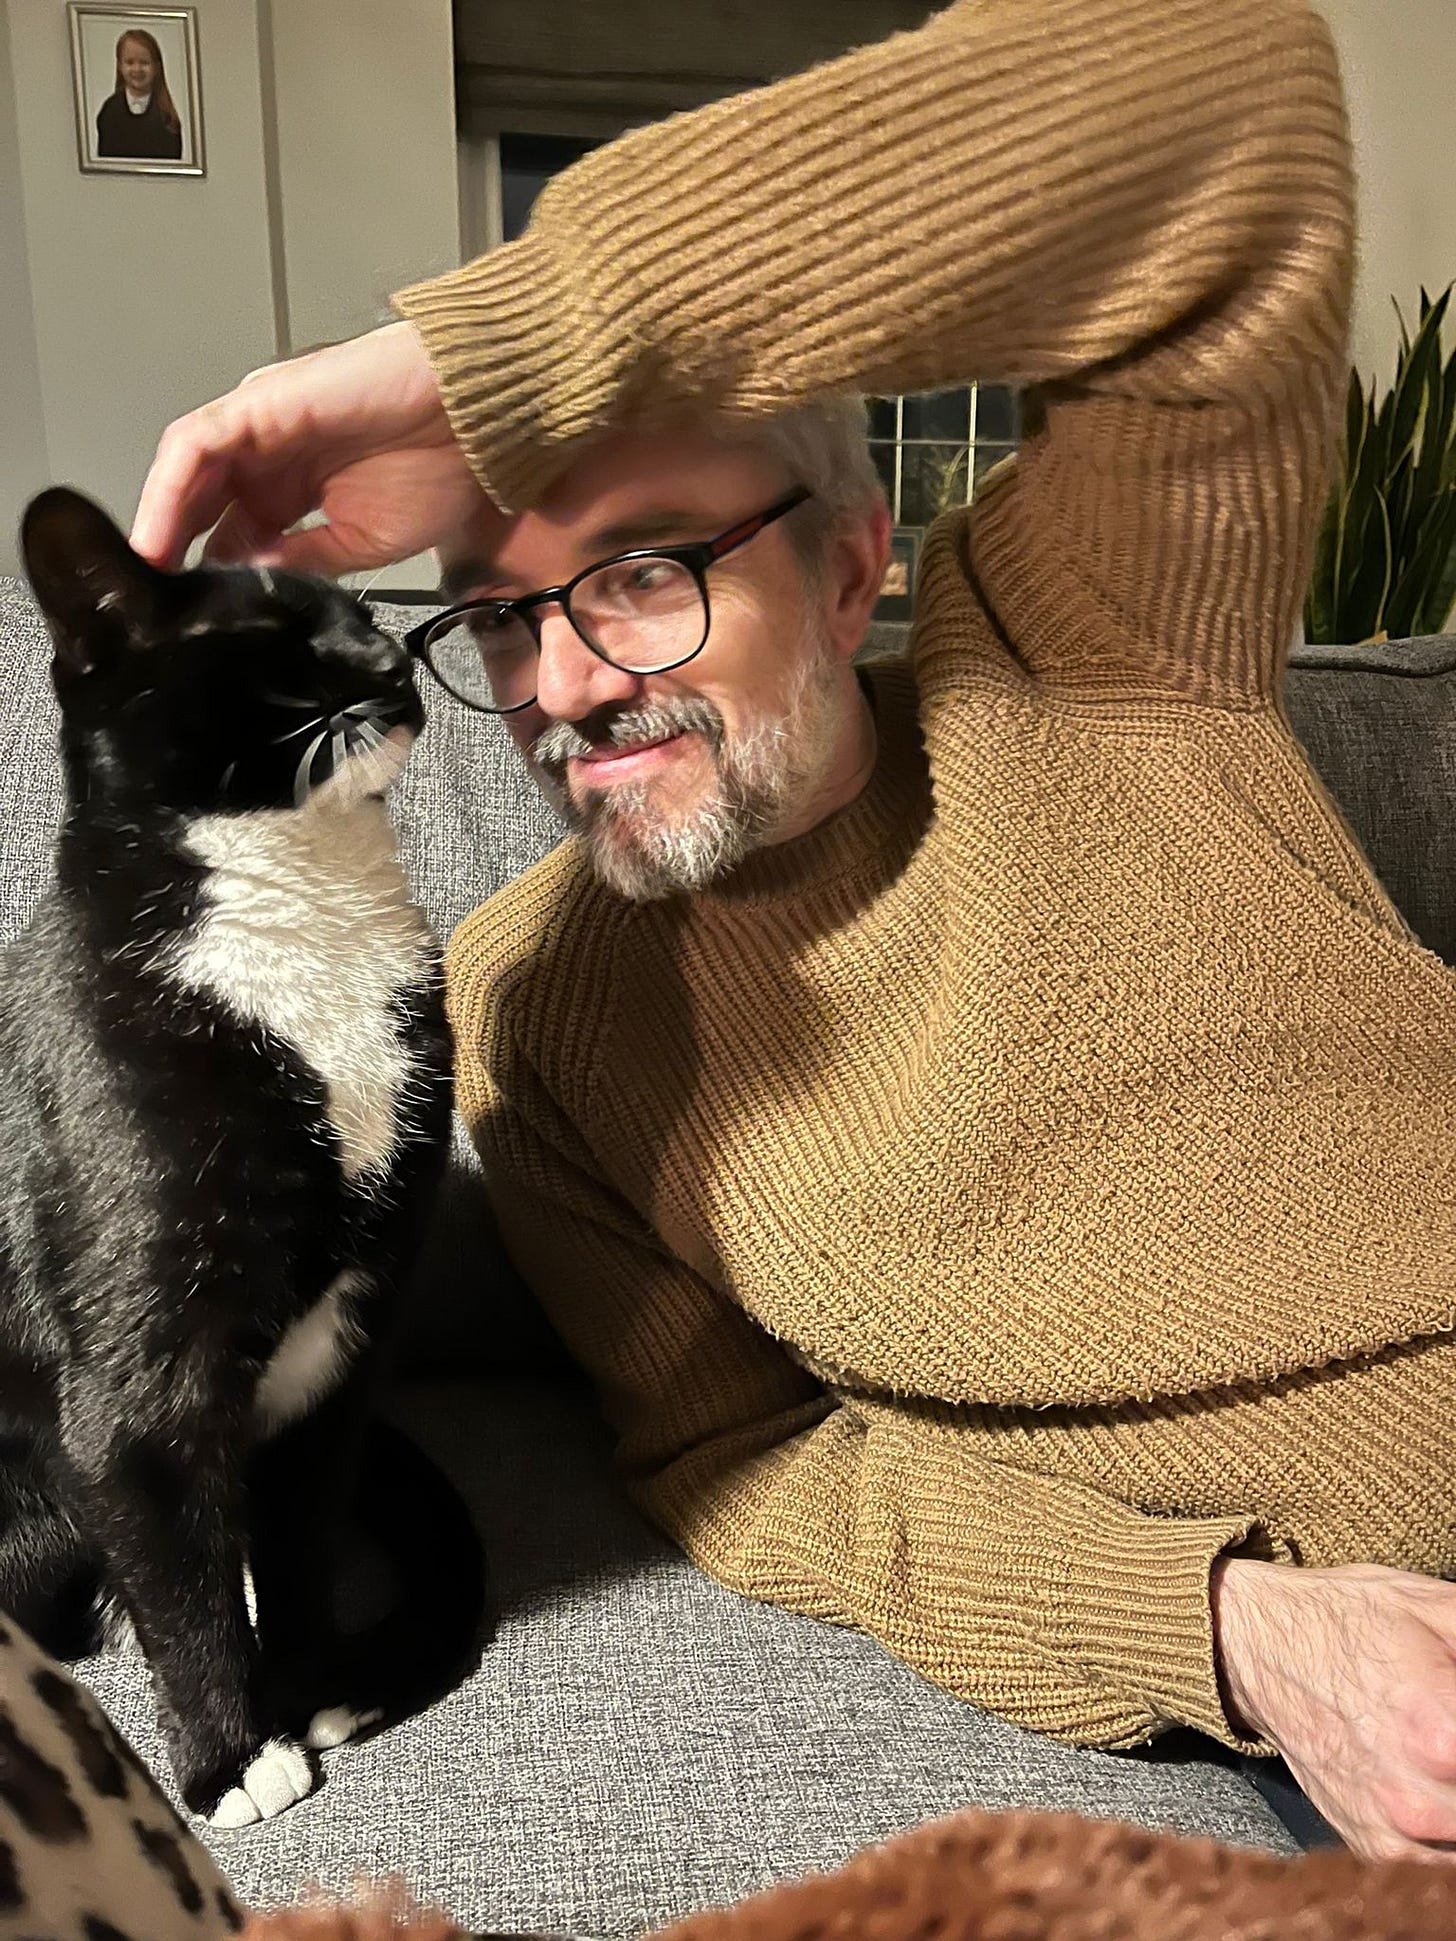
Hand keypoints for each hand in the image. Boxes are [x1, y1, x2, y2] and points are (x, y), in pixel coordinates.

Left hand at [130, 321, 495, 575]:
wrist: (477, 416)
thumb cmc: (443, 468)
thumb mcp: (365, 542)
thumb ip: (304, 561)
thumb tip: (252, 584)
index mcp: (295, 491)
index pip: (232, 533)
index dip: (207, 572)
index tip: (189, 617)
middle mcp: (270, 456)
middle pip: (200, 503)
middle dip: (174, 549)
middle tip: (155, 602)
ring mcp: (261, 426)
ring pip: (188, 472)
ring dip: (161, 522)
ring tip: (150, 573)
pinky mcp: (259, 403)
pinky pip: (196, 444)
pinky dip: (170, 489)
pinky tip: (162, 532)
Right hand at [1213, 1556, 1455, 1858]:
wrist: (1256, 1645)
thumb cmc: (1351, 1618)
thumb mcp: (1440, 1609)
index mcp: (1442, 1728)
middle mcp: (1419, 1795)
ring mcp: (1394, 1829)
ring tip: (1451, 1761)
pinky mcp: (1371, 1846)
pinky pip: (1440, 1871)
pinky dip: (1453, 1841)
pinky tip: (1443, 1792)